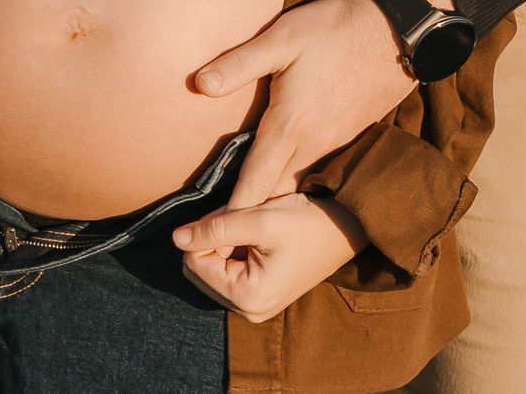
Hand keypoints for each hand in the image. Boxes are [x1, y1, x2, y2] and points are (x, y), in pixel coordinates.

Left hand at [174, 193, 368, 323]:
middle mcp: (249, 311)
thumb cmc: (308, 223)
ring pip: (212, 271)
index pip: (194, 263)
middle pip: (199, 271)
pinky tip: (257, 238)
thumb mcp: (260, 220)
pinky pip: (229, 274)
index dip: (206, 233)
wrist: (348, 228)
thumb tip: (176, 238)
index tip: (234, 214)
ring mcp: (255, 307)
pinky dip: (234, 252)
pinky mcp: (260, 298)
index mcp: (248, 298)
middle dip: (212, 241)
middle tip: (243, 220)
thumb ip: (215, 229)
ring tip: (254, 228)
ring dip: (223, 245)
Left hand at [194, 0, 450, 211]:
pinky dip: (296, 179)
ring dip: (273, 198)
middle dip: (249, 214)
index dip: (230, 214)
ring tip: (248, 212)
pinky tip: (285, 172)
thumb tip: (197, 84)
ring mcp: (334, 143)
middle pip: (274, 192)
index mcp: (289, 127)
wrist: (397, 32)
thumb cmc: (335, 32)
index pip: (253, 183)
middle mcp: (312, 145)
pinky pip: (315, 168)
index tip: (211, 240)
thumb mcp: (282, 39)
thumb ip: (239, 63)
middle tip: (222, 232)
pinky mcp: (348, 136)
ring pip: (296, 182)